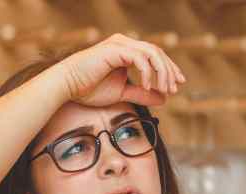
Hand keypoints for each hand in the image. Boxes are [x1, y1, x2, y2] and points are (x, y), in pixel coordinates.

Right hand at [54, 33, 185, 107]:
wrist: (67, 86)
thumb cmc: (89, 89)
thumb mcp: (122, 93)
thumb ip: (142, 94)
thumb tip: (163, 98)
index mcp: (127, 51)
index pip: (155, 56)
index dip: (169, 69)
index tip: (178, 85)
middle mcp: (125, 43)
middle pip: (157, 52)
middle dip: (170, 71)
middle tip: (175, 88)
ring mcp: (120, 44)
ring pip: (152, 53)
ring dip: (162, 72)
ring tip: (165, 89)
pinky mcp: (115, 49)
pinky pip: (139, 58)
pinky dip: (147, 73)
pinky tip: (148, 86)